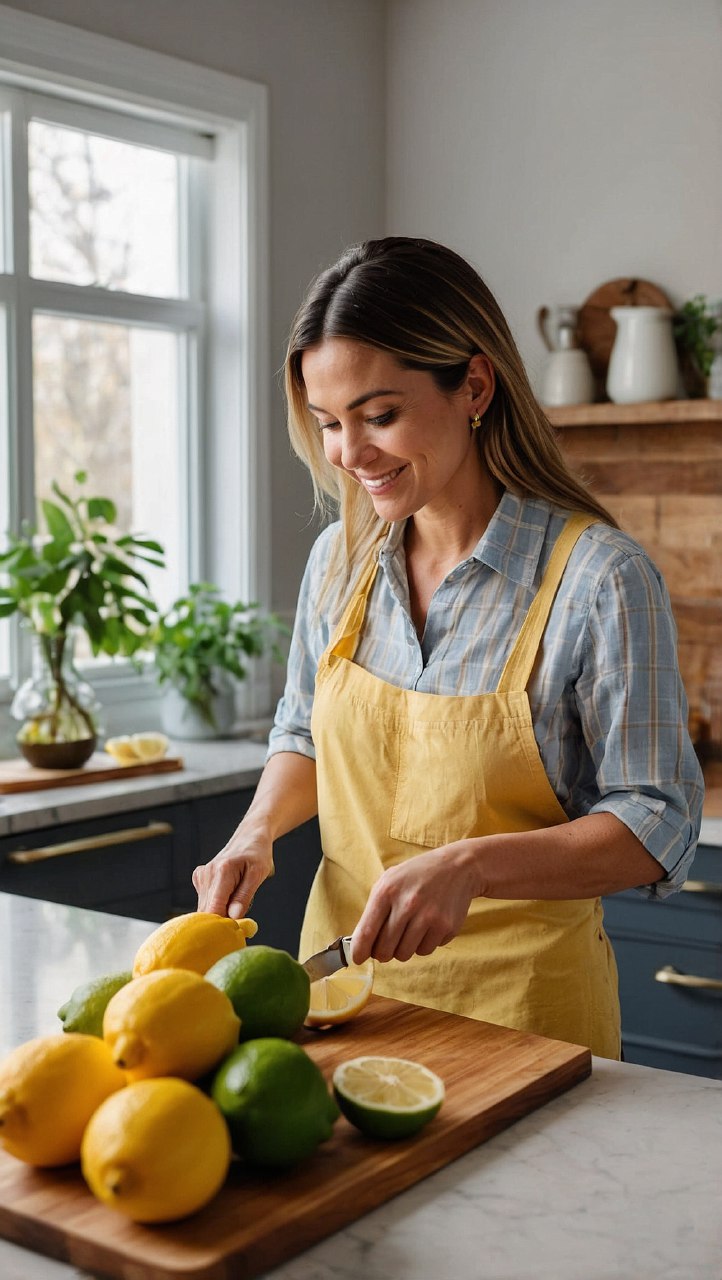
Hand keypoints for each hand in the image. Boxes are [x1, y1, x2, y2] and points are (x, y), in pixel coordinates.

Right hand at [192, 825, 273, 918]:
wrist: (249, 837)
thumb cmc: (258, 854)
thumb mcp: (258, 874)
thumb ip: (244, 896)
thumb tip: (234, 917)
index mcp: (222, 872)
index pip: (214, 909)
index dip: (222, 924)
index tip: (236, 931)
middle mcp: (207, 874)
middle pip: (207, 912)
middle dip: (222, 921)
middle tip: (241, 922)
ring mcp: (201, 876)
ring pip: (205, 908)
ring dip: (221, 912)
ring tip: (237, 903)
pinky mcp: (199, 879)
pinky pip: (205, 901)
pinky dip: (217, 904)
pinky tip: (229, 896)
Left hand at [350, 840, 479, 964]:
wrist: (456, 867)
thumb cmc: (416, 876)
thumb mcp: (389, 881)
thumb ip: (373, 910)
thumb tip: (361, 943)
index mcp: (387, 891)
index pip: (366, 932)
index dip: (359, 951)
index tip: (357, 958)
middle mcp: (407, 904)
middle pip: (384, 950)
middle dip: (382, 952)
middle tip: (387, 944)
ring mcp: (428, 916)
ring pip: (404, 954)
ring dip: (403, 948)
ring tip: (409, 931)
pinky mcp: (446, 927)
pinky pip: (425, 951)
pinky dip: (423, 944)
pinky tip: (427, 927)